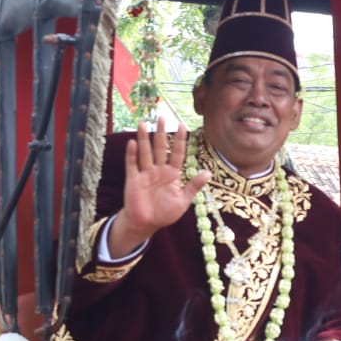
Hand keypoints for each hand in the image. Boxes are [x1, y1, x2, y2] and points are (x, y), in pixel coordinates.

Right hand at [107, 119, 209, 257]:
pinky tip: (132, 143)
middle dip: (161, 133)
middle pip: (160, 148)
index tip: (182, 125)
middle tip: (161, 116)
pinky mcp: (133, 180)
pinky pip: (132, 165)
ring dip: (144, 139)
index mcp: (172, 174)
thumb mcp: (183, 200)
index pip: (177, 153)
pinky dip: (131, 154)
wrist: (146, 224)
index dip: (180, 139)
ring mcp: (145, 174)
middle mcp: (159, 170)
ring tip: (144, 123)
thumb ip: (194, 186)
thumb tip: (208, 173)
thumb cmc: (165, 213)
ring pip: (145, 152)